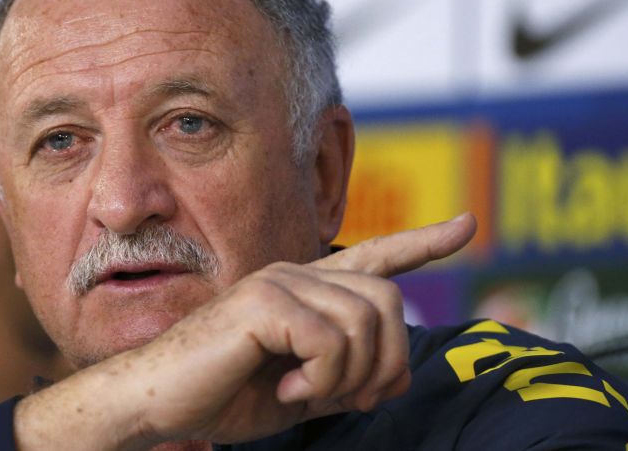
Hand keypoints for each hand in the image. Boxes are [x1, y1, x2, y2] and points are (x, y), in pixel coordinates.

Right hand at [14, 213, 475, 449]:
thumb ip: (348, 374)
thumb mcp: (304, 390)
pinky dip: (320, 379)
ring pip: (365, 323)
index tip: (467, 226)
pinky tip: (287, 388)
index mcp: (308, 290)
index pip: (376, 257)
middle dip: (385, 363)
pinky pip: (330, 340)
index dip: (424, 243)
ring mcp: (280, 282)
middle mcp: (297, 273)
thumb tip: (396, 377)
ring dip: (348, 377)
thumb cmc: (226, 394)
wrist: (161, 401)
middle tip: (350, 398)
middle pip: (389, 303)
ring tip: (305, 392)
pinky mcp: (264, 301)